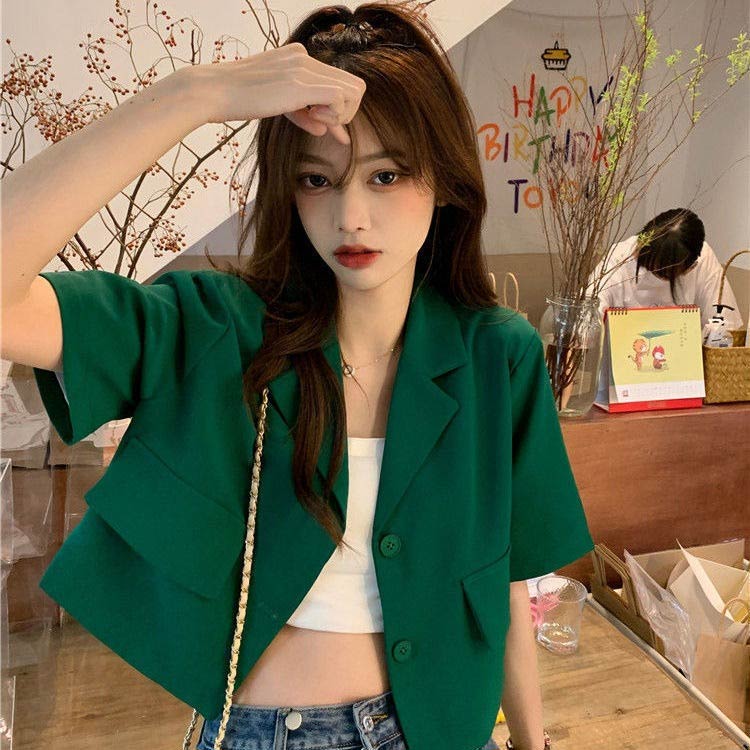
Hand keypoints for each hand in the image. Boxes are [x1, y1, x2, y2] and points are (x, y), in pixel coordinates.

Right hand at [188, 42, 365, 143]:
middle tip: (322, 125)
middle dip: (345, 112)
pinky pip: (341, 98)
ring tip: (314, 121)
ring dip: (341, 114)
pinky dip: (335, 115)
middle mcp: (304, 57)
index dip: (339, 108)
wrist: (213, 91)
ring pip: (353, 90)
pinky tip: (314, 121)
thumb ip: (303, 112)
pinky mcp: (301, 83)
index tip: (325, 127)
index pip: (336, 80)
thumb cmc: (237, 99)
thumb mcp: (275, 103)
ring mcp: (303, 67)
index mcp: (297, 57)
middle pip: (353, 85)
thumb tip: (325, 130)